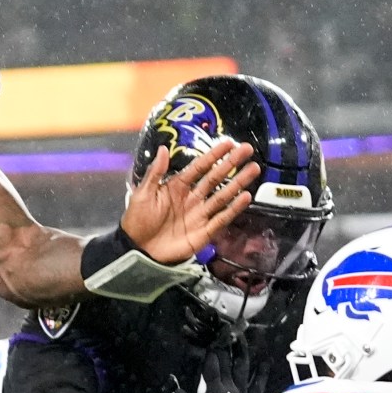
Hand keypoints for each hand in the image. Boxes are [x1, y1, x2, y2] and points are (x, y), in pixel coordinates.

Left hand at [121, 138, 257, 265]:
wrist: (137, 249)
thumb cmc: (138, 220)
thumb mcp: (143, 193)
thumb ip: (155, 172)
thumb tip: (164, 148)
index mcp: (178, 186)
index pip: (199, 167)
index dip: (214, 155)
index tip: (229, 143)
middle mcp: (192, 198)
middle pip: (215, 178)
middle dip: (231, 164)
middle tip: (247, 149)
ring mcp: (200, 215)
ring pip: (223, 196)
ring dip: (238, 183)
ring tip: (254, 169)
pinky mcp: (204, 233)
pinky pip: (221, 219)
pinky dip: (234, 209)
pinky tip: (246, 196)